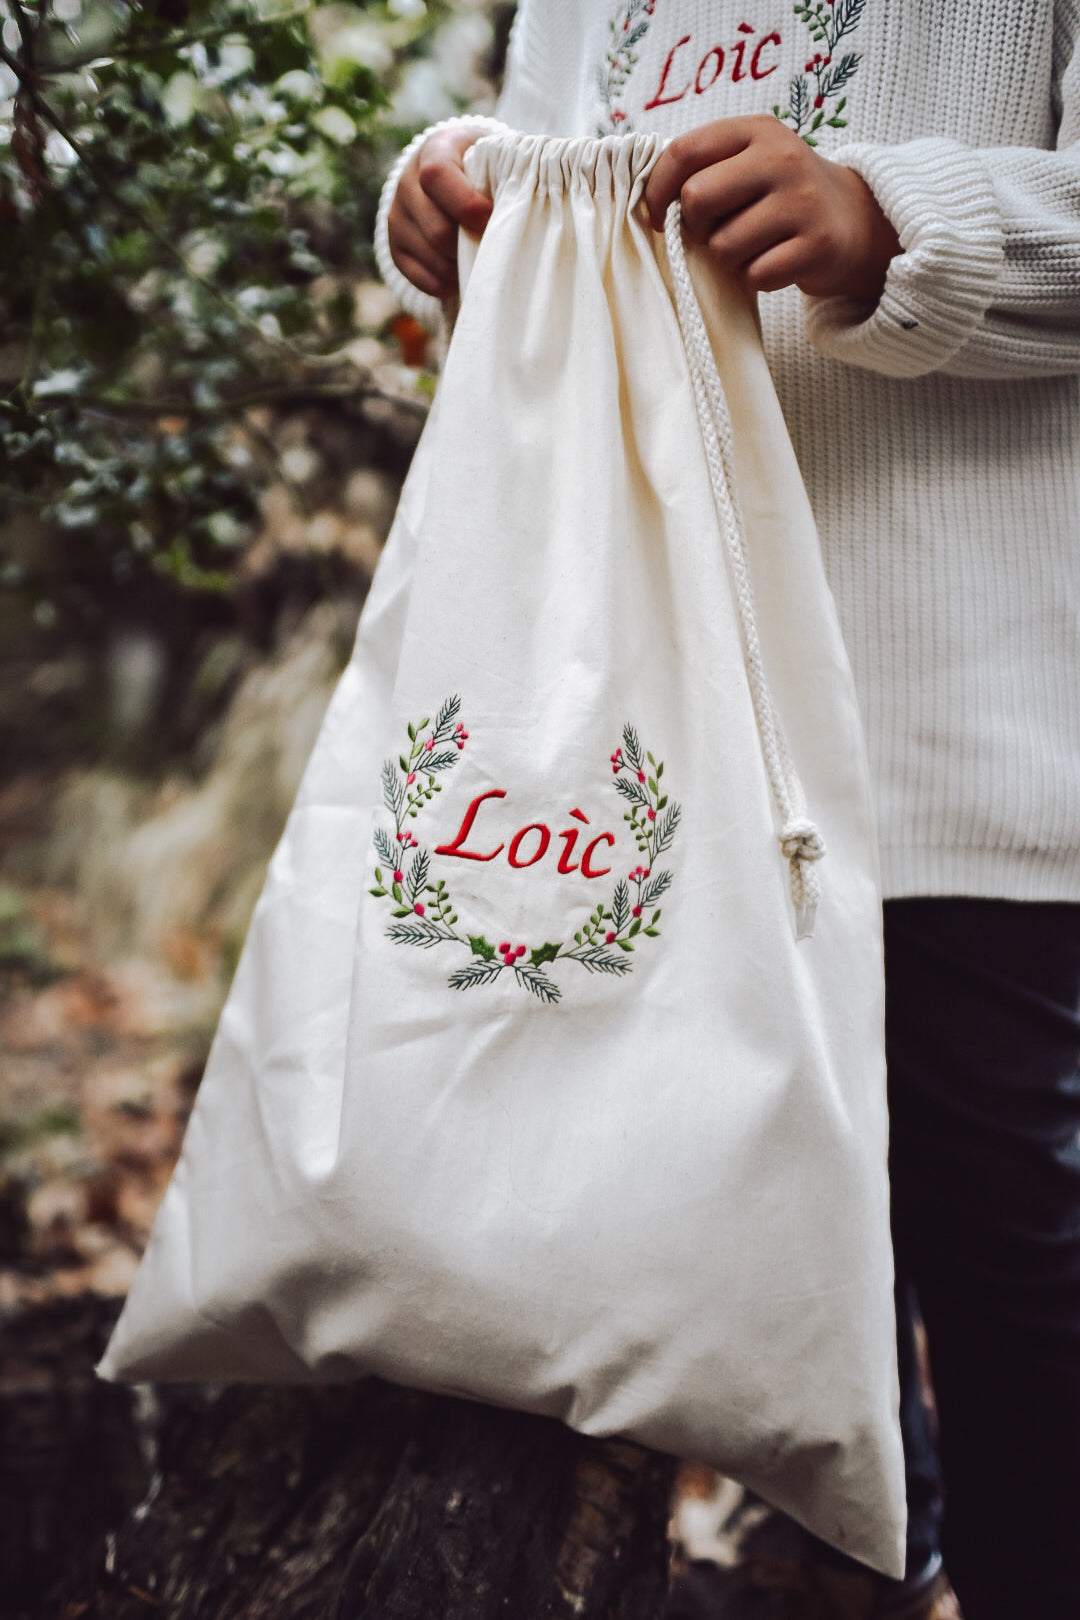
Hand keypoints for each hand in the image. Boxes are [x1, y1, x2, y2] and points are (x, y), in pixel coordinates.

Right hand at [387, 125, 492, 299]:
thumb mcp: (493, 154)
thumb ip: (509, 169)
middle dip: (468, 245)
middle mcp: (406, 183)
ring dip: (460, 267)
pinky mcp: (395, 246)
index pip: (437, 176)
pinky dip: (445, 283)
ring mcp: (397, 217)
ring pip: (429, 257)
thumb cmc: (482, 165)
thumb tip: (540, 198)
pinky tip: (462, 275)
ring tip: (480, 262)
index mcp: (435, 151)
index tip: (490, 219)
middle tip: (493, 248)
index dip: (465, 203)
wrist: (445, 171)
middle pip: (436, 229)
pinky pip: (419, 277)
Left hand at [645, 117, 899, 303]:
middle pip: (697, 199)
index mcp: (756, 130)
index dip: (658, 190)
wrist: (854, 220)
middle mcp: (781, 158)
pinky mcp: (817, 245)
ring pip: (723, 246)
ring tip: (752, 247)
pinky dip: (756, 277)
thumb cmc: (780, 196)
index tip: (660, 215)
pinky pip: (756, 275)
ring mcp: (803, 201)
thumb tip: (646, 200)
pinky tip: (775, 262)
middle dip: (694, 227)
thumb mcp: (748, 162)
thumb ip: (703, 169)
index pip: (683, 151)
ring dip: (727, 258)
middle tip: (713, 232)